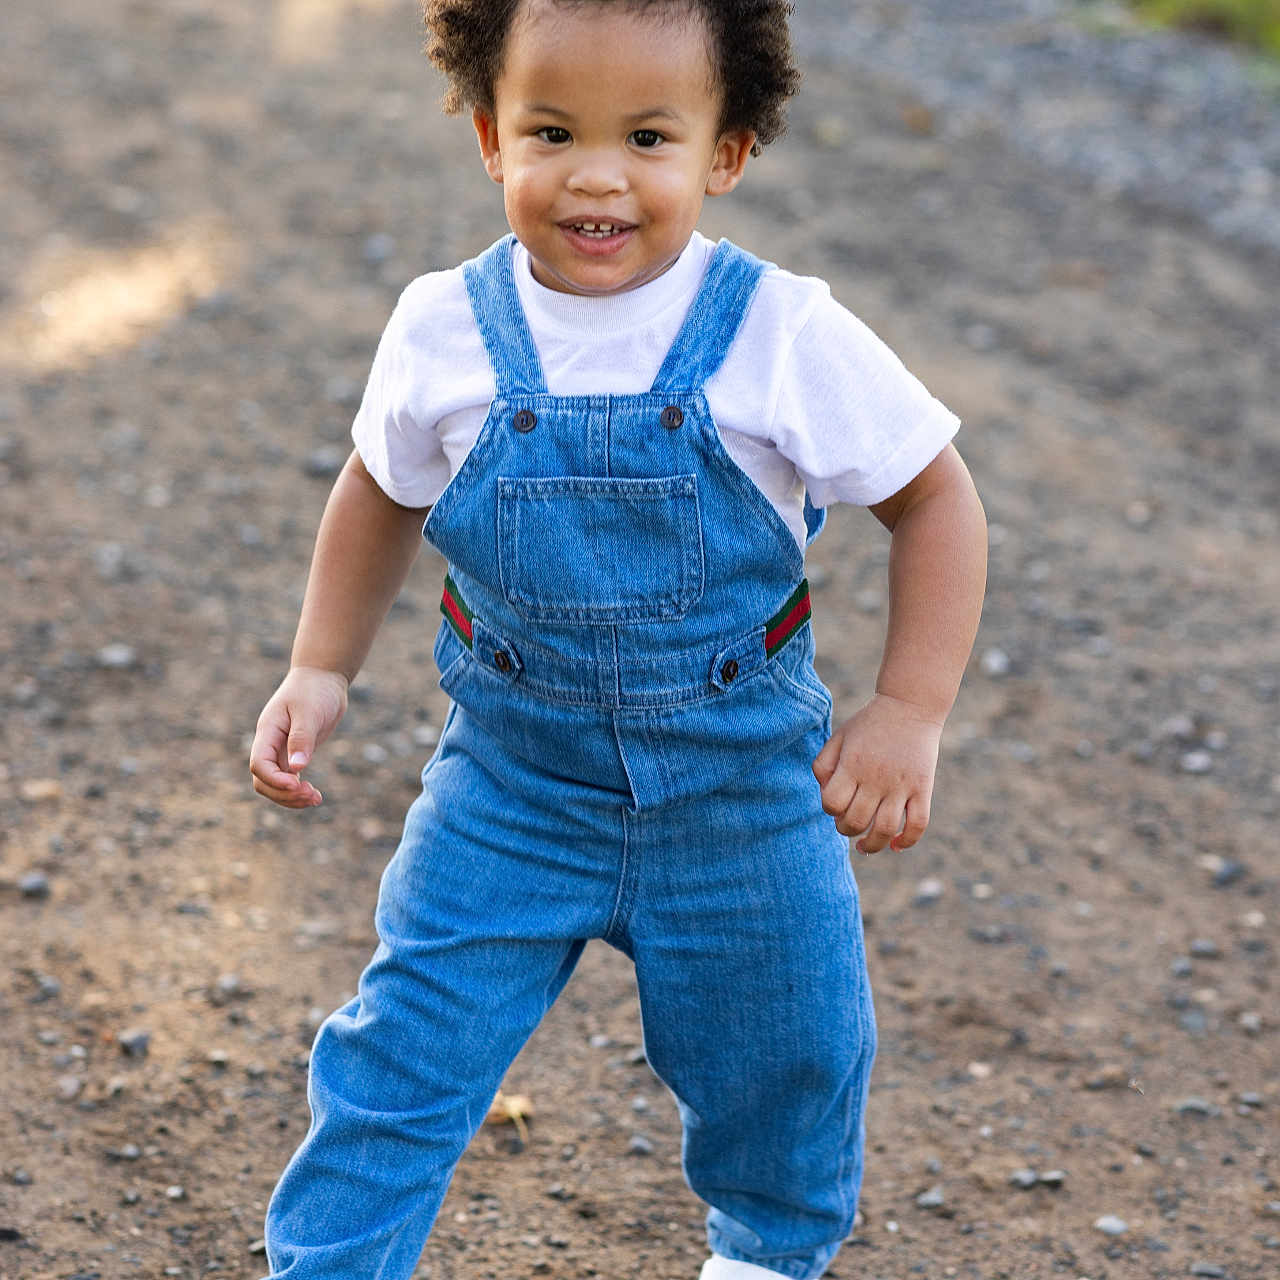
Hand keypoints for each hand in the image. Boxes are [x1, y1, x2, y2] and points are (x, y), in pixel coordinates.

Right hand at [248, 666, 348, 807]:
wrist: (323, 678)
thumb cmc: (314, 690)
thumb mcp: (309, 711)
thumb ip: (302, 738)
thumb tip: (297, 768)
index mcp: (268, 731)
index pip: (259, 764)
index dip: (274, 780)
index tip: (297, 784)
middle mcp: (270, 744)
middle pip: (263, 780)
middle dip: (284, 794)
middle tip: (312, 796)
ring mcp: (281, 751)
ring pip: (275, 784)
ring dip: (291, 797)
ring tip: (316, 799)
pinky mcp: (294, 754)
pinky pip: (289, 780)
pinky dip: (299, 792)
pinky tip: (315, 796)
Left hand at [812, 693, 942, 853]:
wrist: (909, 707)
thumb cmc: (868, 725)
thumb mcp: (838, 738)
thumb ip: (823, 766)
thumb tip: (828, 798)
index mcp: (852, 765)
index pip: (833, 804)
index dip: (830, 809)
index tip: (837, 803)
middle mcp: (876, 778)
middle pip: (856, 822)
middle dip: (847, 830)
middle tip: (850, 822)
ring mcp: (902, 785)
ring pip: (885, 830)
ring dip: (872, 845)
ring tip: (865, 845)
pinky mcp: (923, 788)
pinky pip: (918, 825)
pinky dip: (906, 842)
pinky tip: (895, 845)